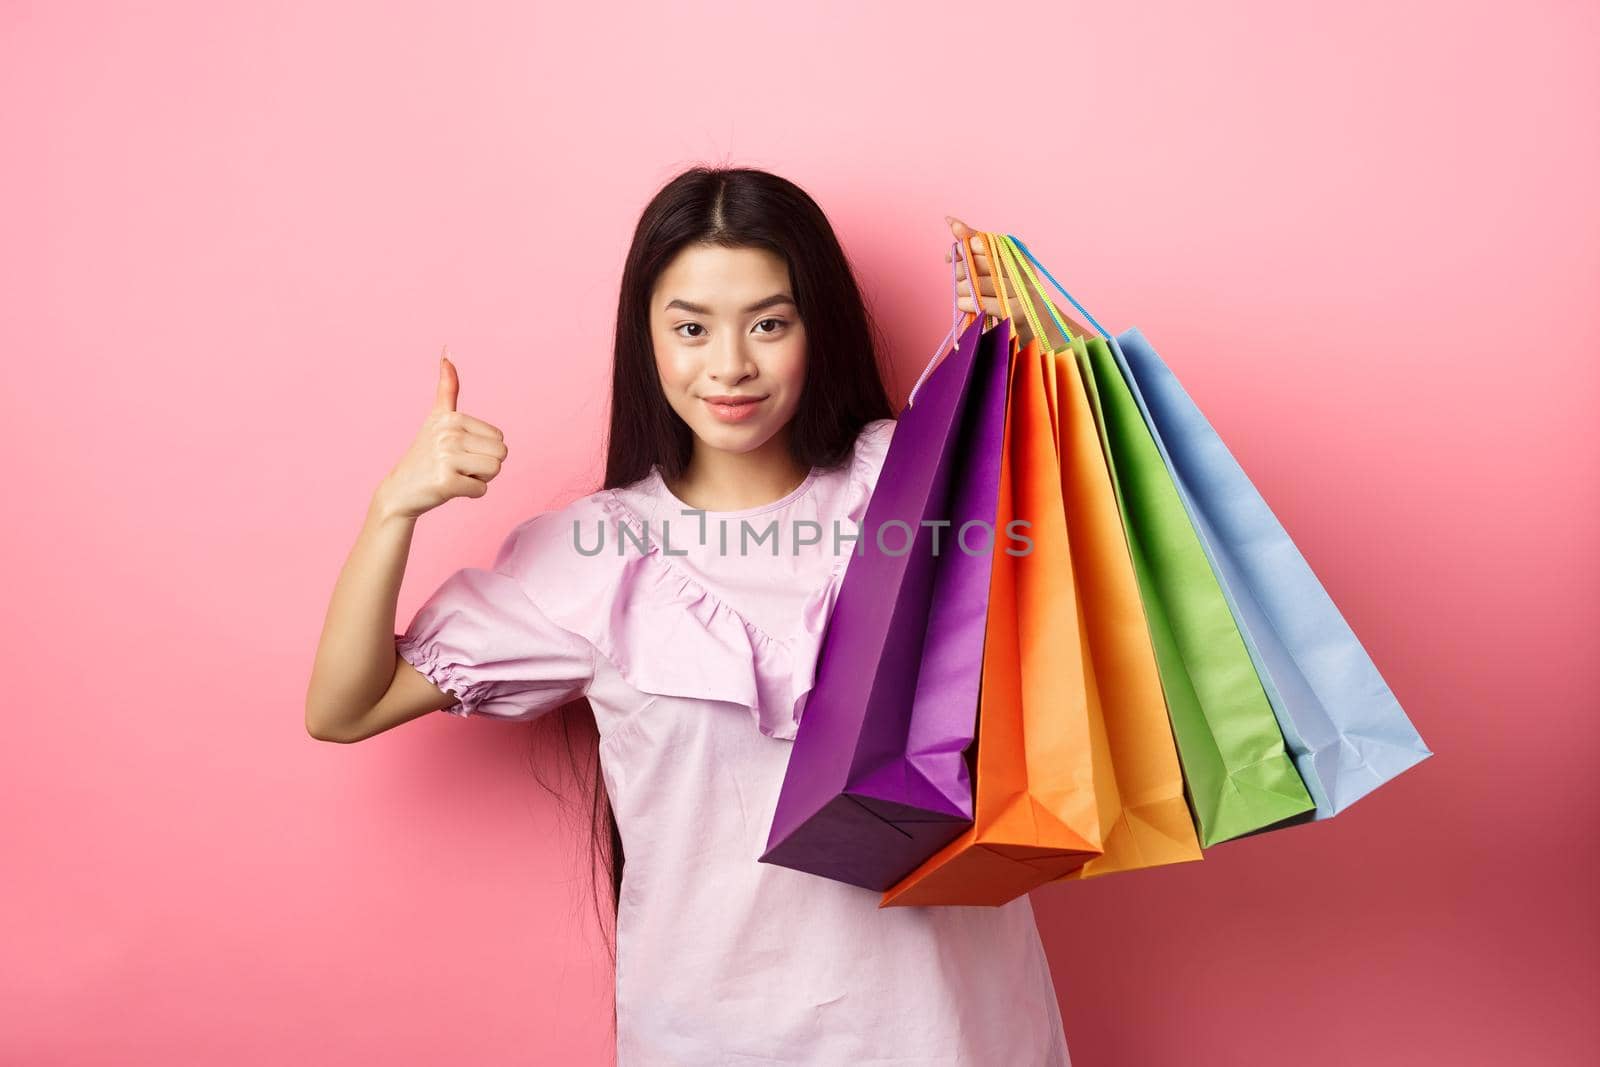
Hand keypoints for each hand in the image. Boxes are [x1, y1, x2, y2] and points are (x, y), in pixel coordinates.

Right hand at [374, 347, 509, 519]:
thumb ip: (447, 387)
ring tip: (455, 475)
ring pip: (494, 471)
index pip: (499, 438)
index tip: (459, 451)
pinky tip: (448, 488)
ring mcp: (446, 457)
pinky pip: (481, 490)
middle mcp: (448, 433)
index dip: (484, 450)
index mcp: (451, 417)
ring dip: (479, 479)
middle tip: (458, 466)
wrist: (399, 491)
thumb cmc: (425, 455)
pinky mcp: (446, 481)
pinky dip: (470, 494)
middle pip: (501, 454)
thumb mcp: (437, 417)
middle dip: (485, 465)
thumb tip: (447, 351)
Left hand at [942, 215, 1067, 349]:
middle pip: (980, 262)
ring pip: (978, 283)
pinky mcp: (1015, 312)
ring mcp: (1020, 291)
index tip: (950, 254)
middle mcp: (1022, 270)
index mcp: (1018, 255)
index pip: (986, 242)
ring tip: (963, 292)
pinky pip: (983, 303)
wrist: (1043, 327)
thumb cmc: (1014, 294)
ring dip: (963, 288)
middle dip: (961, 268)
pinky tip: (965, 303)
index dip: (964, 246)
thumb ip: (977, 244)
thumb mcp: (999, 267)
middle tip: (957, 274)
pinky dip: (968, 303)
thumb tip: (951, 220)